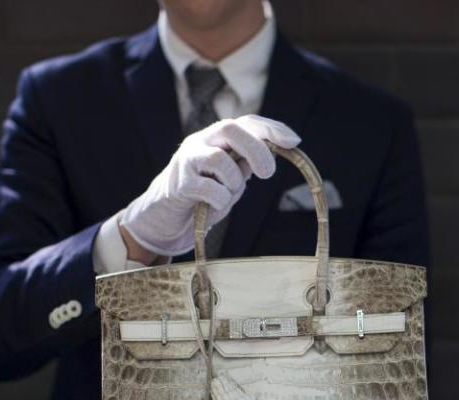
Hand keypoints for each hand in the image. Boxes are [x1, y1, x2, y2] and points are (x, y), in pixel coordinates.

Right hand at [119, 114, 299, 256]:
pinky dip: (220, 200)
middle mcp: (200, 141)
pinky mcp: (178, 184)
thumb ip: (247, 163)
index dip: (271, 128)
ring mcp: (186, 160)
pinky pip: (209, 189)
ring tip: (227, 194)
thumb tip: (276, 147)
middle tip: (268, 173)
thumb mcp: (231, 178)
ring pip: (219, 159)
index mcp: (217, 138)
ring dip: (233, 182)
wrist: (164, 218)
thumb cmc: (203, 196)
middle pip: (231, 129)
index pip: (247, 122)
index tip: (294, 141)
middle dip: (256, 149)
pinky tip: (213, 206)